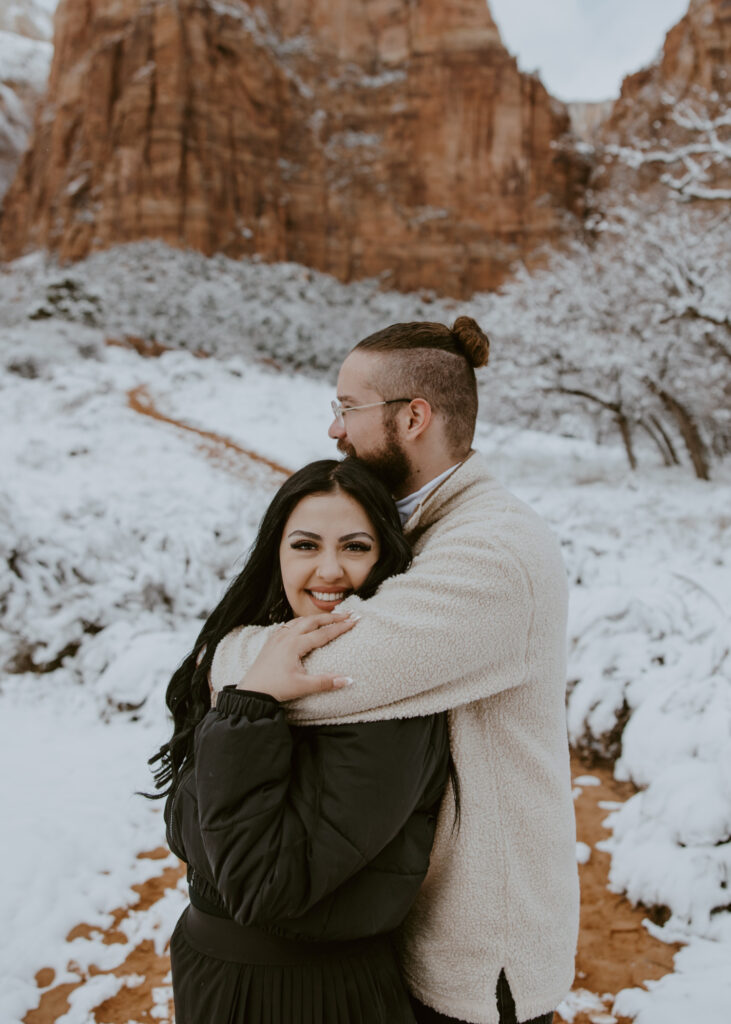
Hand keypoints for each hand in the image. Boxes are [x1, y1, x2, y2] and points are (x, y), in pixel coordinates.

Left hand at [236, 612, 357, 700]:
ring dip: (317, 618)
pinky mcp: (272, 641)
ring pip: (300, 620)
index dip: (340, 627)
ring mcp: (278, 637)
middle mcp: (287, 636)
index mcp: (295, 644)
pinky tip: (305, 624)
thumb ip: (325, 682)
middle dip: (332, 617)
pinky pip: (290, 625)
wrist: (252, 691)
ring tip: (330, 617)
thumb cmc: (276, 688)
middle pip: (313, 621)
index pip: (323, 633)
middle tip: (348, 614)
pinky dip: (302, 621)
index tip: (354, 621)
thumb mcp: (302, 686)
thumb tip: (348, 680)